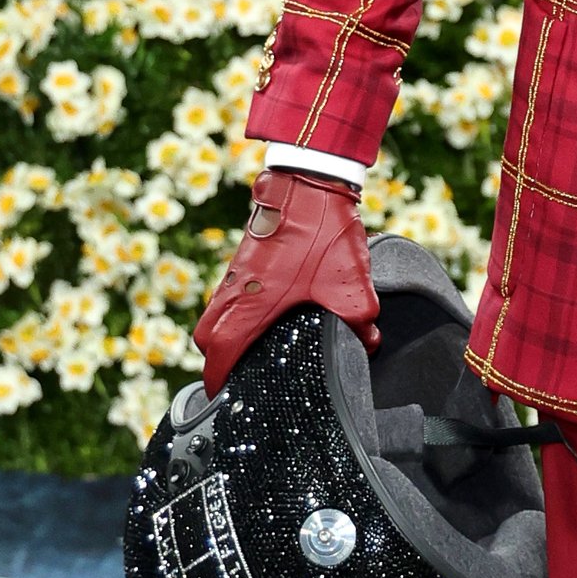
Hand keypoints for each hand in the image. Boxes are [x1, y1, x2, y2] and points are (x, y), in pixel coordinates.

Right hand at [193, 168, 377, 396]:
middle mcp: (234, 291)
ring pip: (215, 313)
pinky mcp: (244, 259)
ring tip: (250, 350)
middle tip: (237, 375)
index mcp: (251, 305)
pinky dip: (235, 311)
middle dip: (216, 360)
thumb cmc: (323, 234)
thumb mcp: (351, 287)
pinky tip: (267, 314)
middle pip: (206, 337)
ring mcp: (235, 273)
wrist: (309, 181)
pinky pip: (228, 294)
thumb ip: (361, 324)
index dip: (217, 379)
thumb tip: (370, 343)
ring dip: (225, 333)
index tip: (222, 397)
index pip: (218, 352)